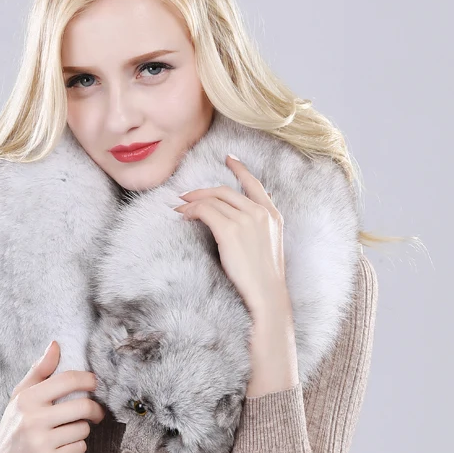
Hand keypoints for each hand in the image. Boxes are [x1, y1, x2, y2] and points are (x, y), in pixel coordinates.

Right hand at [0, 341, 106, 452]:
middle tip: (95, 413)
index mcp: (27, 399)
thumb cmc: (13, 428)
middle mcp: (33, 419)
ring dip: (82, 430)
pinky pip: (80, 448)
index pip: (68, 380)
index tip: (95, 383)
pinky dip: (76, 448)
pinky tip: (62, 448)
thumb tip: (55, 345)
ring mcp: (41, 442)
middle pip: (83, 406)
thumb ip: (39, 371)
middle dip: (95, 410)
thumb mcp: (19, 398)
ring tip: (68, 433)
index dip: (88, 380)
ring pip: (83, 429)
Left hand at [173, 154, 292, 320]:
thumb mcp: (269, 244)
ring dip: (192, 202)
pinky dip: (191, 211)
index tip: (229, 158)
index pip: (254, 184)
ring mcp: (246, 220)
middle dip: (202, 191)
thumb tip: (244, 215)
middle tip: (186, 195)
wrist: (267, 294)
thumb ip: (260, 225)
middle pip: (225, 191)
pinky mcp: (230, 230)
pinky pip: (205, 211)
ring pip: (213, 199)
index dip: (240, 169)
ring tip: (180, 208)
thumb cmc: (265, 277)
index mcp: (273, 214)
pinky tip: (184, 216)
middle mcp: (261, 212)